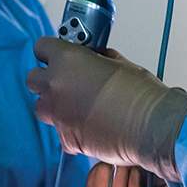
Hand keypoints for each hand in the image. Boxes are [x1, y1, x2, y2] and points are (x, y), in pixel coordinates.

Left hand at [25, 37, 186, 179]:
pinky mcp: (67, 139)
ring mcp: (58, 115)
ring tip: (77, 105)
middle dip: (46, 79)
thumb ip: (99, 59)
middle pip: (33, 79)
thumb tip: (97, 59)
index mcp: (67, 60)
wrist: (153, 128)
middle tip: (64, 81)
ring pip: (42, 107)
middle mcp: (56, 86)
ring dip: (54, 104)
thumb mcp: (120, 64)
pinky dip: (71, 128)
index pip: (42, 47)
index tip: (56, 55)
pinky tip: (90, 125)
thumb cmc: (142, 95)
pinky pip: (60, 130)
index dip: (50, 52)